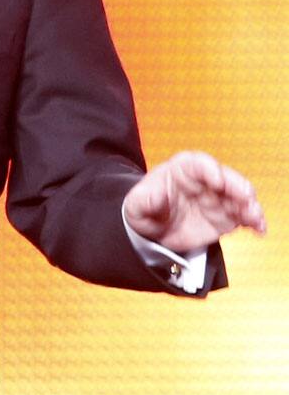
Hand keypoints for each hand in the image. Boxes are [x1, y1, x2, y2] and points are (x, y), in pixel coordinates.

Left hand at [123, 150, 265, 252]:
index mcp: (183, 169)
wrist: (152, 231)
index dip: (210, 169)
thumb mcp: (135, 204)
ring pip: (239, 198)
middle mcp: (205, 180)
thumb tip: (155, 194)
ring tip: (254, 217)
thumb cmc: (145, 209)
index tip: (217, 180)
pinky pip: (243, 216)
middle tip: (246, 198)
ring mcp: (218, 198)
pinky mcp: (225, 217)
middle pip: (226, 178)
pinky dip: (253, 221)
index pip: (199, 164)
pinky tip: (259, 228)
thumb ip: (145, 198)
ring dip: (249, 206)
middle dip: (238, 186)